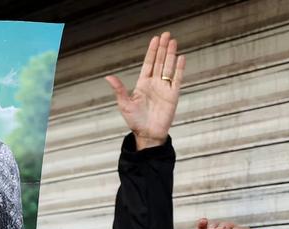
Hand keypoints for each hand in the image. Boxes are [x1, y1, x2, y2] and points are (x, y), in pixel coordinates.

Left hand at [105, 32, 184, 149]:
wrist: (147, 134)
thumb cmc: (135, 121)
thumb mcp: (124, 104)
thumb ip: (119, 89)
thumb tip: (108, 77)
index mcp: (142, 84)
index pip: (149, 63)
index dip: (152, 51)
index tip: (155, 39)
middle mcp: (154, 84)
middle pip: (160, 62)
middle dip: (163, 48)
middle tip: (167, 34)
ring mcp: (164, 89)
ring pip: (169, 67)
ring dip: (171, 55)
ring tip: (173, 41)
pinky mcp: (173, 95)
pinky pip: (177, 79)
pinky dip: (179, 69)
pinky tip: (181, 58)